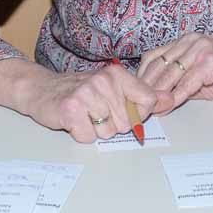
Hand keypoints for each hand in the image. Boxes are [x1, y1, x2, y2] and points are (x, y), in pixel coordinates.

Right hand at [0, 59, 173, 143]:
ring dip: (96, 130)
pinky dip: (81, 134)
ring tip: (85, 115)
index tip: (122, 110)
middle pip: (127, 123)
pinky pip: (89, 137)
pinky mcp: (71, 109)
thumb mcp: (114, 88)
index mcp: (118, 74)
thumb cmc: (81, 91)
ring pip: (108, 133)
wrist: (42, 90)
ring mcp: (87, 94)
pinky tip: (74, 121)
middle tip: (96, 112)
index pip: (148, 101)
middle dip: (112, 125)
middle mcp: (104, 81)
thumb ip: (143, 95)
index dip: (138, 114)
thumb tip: (170, 99)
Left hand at [138, 35, 212, 109]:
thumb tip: (162, 100)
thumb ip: (183, 85)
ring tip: (148, 109)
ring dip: (157, 94)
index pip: (154, 57)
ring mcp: (200, 49)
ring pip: (169, 74)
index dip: (142, 76)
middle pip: (158, 65)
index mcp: (186, 42)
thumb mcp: (204, 78)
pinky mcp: (210, 61)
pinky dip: (176, 96)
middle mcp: (190, 41)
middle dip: (145, 88)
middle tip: (136, 105)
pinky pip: (188, 82)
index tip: (134, 93)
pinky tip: (169, 106)